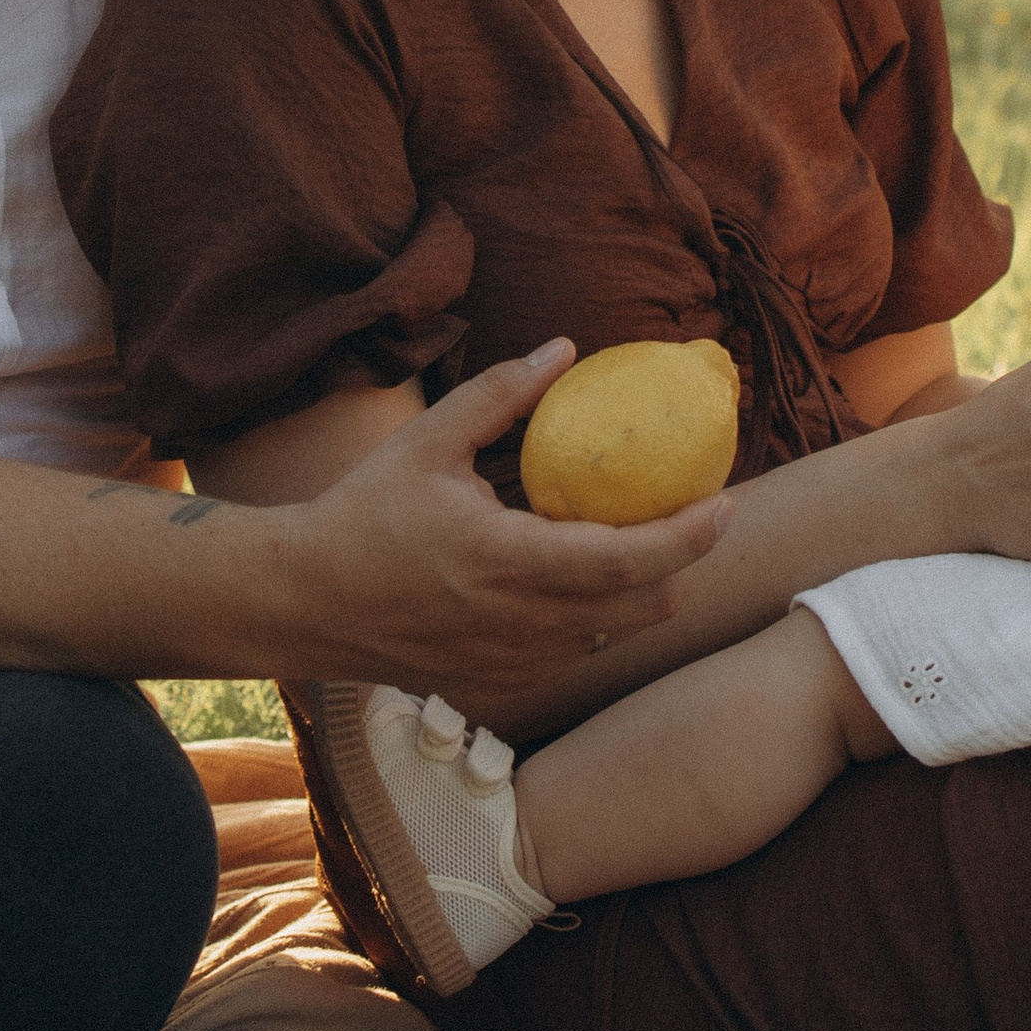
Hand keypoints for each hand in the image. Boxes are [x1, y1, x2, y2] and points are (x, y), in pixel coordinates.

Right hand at [264, 343, 730, 693]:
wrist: (304, 601)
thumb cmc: (363, 513)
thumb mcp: (428, 440)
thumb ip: (501, 394)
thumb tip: (565, 349)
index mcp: (505, 560)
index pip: (626, 560)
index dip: (687, 536)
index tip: (726, 501)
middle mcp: (518, 621)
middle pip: (641, 607)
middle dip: (683, 564)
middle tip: (700, 515)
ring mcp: (511, 661)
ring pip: (614, 635)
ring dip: (644, 593)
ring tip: (649, 541)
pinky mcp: (497, 681)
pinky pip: (575, 654)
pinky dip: (599, 619)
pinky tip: (585, 579)